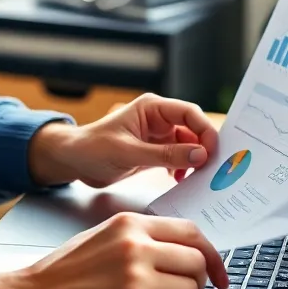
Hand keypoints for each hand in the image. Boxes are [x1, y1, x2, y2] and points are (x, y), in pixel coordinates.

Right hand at [0, 211, 228, 288]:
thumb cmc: (60, 275)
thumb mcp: (101, 239)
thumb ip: (138, 240)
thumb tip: (178, 252)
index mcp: (129, 224)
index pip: (191, 232)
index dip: (211, 256)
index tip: (218, 274)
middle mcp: (136, 245)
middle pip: (197, 262)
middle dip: (198, 285)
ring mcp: (134, 276)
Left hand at [28, 93, 219, 188]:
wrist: (74, 161)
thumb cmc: (93, 148)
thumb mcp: (129, 152)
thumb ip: (165, 155)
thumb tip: (200, 155)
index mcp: (152, 108)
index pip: (189, 113)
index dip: (205, 131)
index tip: (213, 152)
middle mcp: (158, 119)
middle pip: (193, 129)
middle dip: (203, 148)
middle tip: (211, 169)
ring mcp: (157, 136)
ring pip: (188, 145)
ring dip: (194, 160)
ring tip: (196, 178)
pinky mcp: (155, 151)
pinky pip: (178, 157)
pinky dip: (183, 168)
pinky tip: (179, 180)